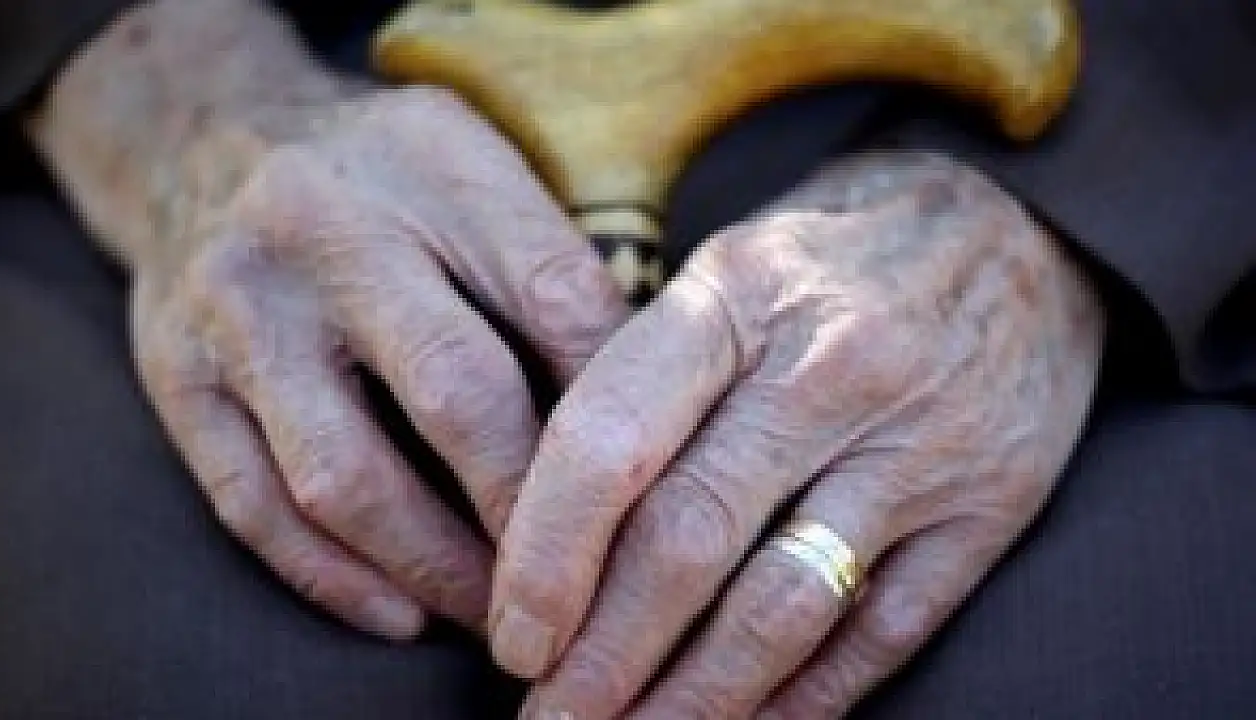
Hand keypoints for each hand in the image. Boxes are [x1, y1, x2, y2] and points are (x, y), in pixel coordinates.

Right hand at [127, 86, 626, 639]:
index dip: (613, 408)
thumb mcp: (474, 163)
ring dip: (436, 567)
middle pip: (455, 392)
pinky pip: (255, 506)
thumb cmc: (377, 172)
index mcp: (429, 161)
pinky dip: (335, 579)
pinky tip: (402, 612)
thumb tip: (636, 409)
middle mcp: (323, 229)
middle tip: (583, 577)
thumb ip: (548, 264)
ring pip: (345, 477)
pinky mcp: (178, 379)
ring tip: (500, 613)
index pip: (554, 298)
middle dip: (529, 506)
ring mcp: (240, 310)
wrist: (198, 137)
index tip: (649, 486)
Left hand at [489, 152, 1103, 717]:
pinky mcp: (988, 511)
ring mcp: (918, 450)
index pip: (612, 439)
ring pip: (780, 611)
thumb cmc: (842, 248)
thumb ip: (650, 371)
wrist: (1026, 227)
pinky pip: (881, 635)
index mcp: (739, 295)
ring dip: (690, 701)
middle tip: (547, 718)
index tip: (512, 632)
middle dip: (600, 657)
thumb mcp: (733, 258)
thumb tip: (546, 511)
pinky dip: (800, 702)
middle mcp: (828, 373)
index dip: (544, 553)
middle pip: (687, 544)